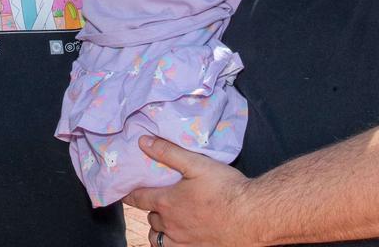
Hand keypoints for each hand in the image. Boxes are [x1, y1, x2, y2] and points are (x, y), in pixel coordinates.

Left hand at [125, 137, 254, 246]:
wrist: (252, 217)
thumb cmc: (226, 188)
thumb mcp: (196, 164)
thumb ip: (168, 152)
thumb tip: (143, 142)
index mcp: (167, 202)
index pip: (138, 199)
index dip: (130, 195)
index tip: (126, 193)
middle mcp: (171, 225)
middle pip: (150, 218)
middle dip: (153, 209)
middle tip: (160, 202)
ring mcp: (183, 241)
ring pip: (158, 238)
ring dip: (158, 230)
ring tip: (166, 222)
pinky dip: (170, 244)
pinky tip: (178, 238)